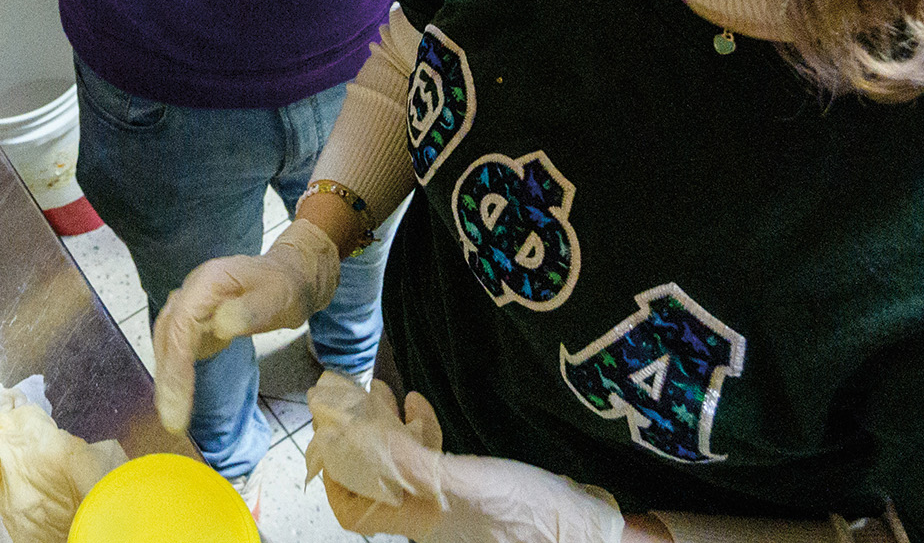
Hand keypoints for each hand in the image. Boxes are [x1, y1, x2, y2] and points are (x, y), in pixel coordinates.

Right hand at [151, 223, 339, 432]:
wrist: (290, 277)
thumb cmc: (285, 287)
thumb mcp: (277, 298)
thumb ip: (250, 311)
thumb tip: (220, 325)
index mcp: (206, 283)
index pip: (181, 327)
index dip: (176, 366)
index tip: (178, 402)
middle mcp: (191, 292)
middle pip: (168, 337)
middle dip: (168, 380)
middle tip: (173, 422)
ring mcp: (191, 306)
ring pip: (168, 344)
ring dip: (167, 379)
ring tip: (172, 416)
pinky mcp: (195, 321)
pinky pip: (177, 347)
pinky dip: (174, 372)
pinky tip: (177, 395)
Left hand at [307, 373, 624, 542]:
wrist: (592, 532)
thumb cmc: (528, 514)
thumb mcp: (461, 483)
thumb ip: (407, 465)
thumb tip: (356, 439)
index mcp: (418, 526)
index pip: (352, 510)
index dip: (333, 473)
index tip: (330, 429)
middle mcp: (429, 522)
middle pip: (374, 484)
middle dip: (359, 439)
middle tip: (358, 397)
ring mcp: (454, 508)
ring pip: (401, 469)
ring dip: (387, 432)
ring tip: (388, 395)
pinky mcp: (479, 495)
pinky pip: (433, 463)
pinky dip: (421, 434)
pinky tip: (426, 407)